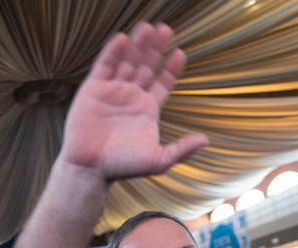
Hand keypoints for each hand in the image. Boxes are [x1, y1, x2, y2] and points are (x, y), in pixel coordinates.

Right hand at [60, 22, 207, 181]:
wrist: (91, 168)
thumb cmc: (123, 166)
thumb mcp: (158, 160)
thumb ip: (182, 149)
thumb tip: (205, 140)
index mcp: (148, 109)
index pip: (162, 82)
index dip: (171, 68)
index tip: (180, 53)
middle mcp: (131, 97)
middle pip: (146, 66)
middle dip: (156, 49)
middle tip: (166, 29)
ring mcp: (112, 91)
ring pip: (127, 62)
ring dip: (137, 46)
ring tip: (147, 28)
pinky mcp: (93, 90)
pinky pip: (105, 66)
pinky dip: (113, 52)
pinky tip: (123, 39)